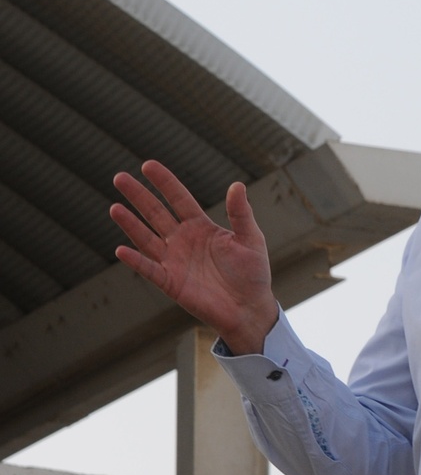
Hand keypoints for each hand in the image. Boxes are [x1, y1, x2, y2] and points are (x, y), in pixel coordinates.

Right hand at [110, 161, 278, 354]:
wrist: (250, 309)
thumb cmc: (252, 274)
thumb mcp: (251, 239)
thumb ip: (241, 214)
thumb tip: (237, 185)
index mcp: (200, 227)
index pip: (178, 199)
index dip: (164, 182)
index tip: (148, 165)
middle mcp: (183, 240)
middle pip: (156, 213)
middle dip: (138, 196)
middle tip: (119, 177)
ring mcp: (174, 261)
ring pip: (147, 238)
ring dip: (131, 224)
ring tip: (115, 208)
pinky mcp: (171, 283)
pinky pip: (150, 270)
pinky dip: (136, 261)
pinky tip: (121, 250)